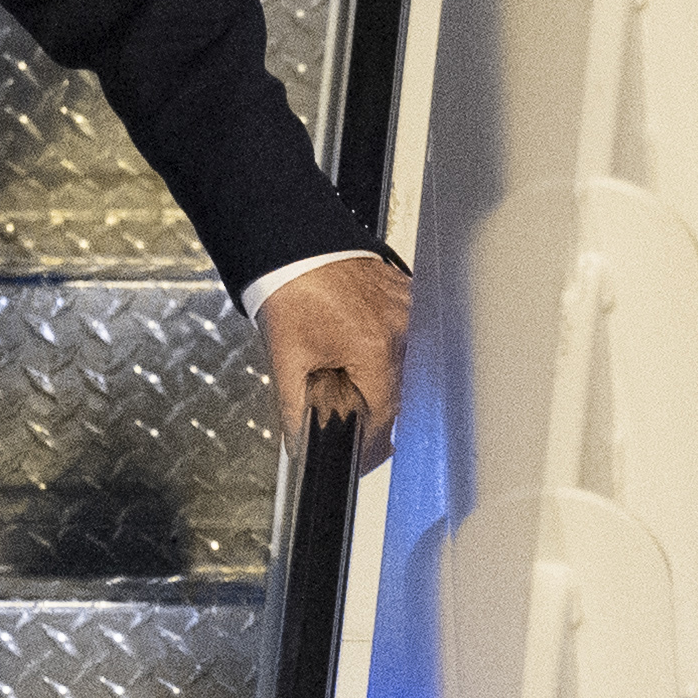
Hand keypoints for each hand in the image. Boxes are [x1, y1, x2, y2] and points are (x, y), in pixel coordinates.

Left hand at [256, 253, 411, 468]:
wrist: (295, 244)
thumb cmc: (292, 289)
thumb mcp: (286, 356)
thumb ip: (293, 406)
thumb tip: (298, 442)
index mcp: (373, 349)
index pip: (384, 413)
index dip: (373, 440)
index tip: (364, 453)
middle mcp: (400, 329)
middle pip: (401, 391)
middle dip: (380, 412)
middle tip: (359, 424)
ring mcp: (408, 310)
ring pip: (411, 364)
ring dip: (390, 380)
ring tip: (363, 385)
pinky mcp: (408, 295)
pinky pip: (412, 335)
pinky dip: (397, 349)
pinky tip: (374, 350)